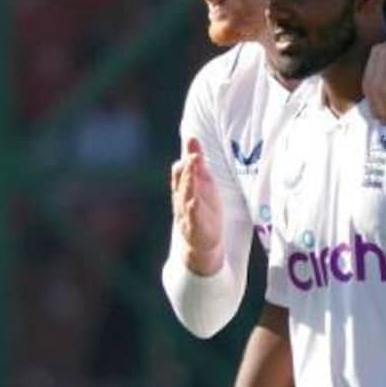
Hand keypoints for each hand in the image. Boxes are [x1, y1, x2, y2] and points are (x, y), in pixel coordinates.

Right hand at [170, 137, 224, 274]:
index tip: (194, 141)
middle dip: (189, 168)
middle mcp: (183, 201)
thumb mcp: (203, 186)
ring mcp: (187, 216)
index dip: (189, 156)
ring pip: (186, 198)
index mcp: (186, 189)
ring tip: (193, 169)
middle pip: (184, 182)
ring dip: (189, 184)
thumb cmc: (202, 212)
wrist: (200, 247)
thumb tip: (192, 139)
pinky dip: (192, 210)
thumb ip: (197, 165)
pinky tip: (193, 201)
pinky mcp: (195, 230)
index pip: (184, 171)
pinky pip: (192, 219)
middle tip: (195, 154)